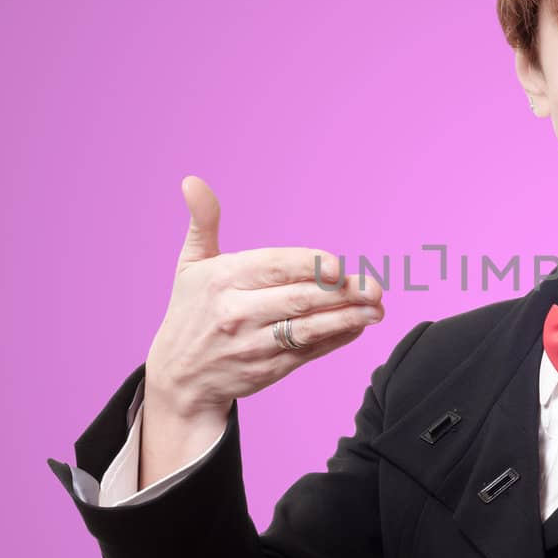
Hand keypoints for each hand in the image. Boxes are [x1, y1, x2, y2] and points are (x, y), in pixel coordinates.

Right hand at [142, 175, 385, 421]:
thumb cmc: (191, 310)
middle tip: (374, 286)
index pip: (273, 267)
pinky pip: (309, 352)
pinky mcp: (269, 370)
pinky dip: (337, 338)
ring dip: (347, 318)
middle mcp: (238, 313)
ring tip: (377, 308)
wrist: (180, 376)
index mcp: (222, 280)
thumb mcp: (190, 264)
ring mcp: (255, 345)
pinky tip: (358, 325)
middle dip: (341, 292)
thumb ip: (203, 222)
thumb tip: (192, 181)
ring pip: (309, 329)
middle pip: (298, 300)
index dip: (308, 266)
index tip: (337, 266)